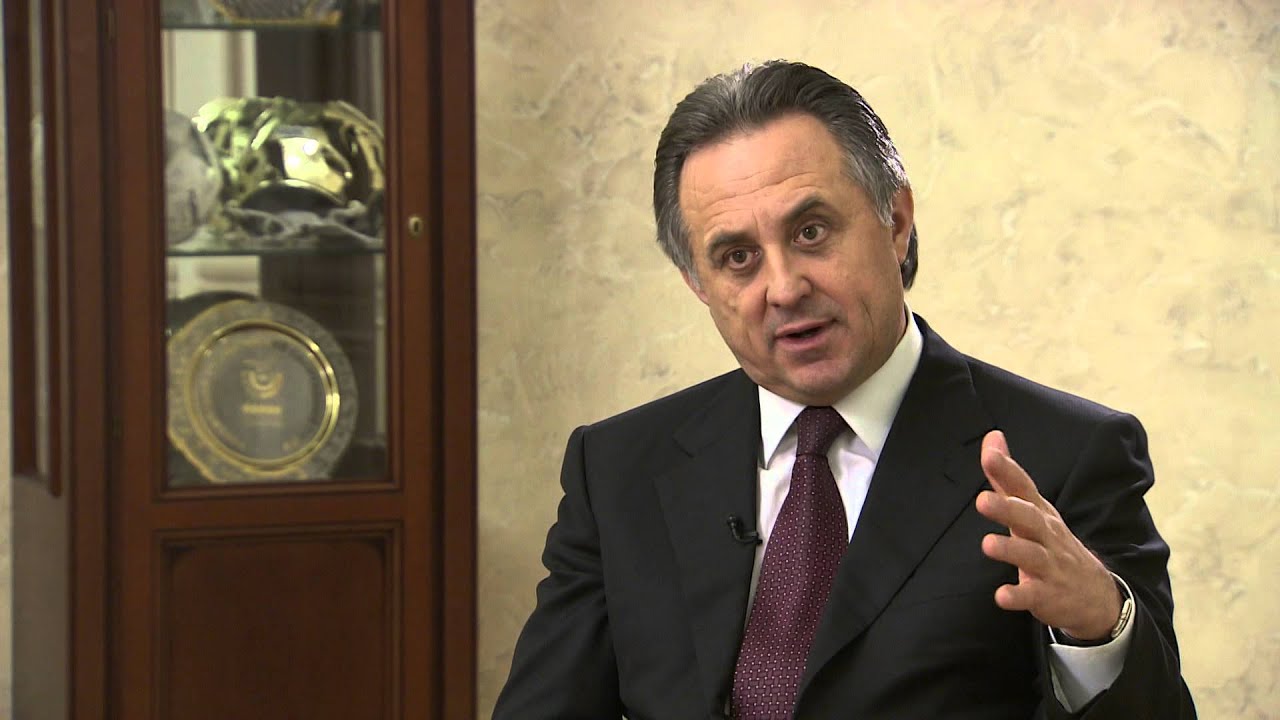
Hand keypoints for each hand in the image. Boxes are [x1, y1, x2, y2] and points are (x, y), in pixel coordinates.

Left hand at [975, 430, 1120, 640]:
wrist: (1096, 595)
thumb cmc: (1052, 543)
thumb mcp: (1033, 509)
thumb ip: (1007, 478)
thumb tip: (991, 437)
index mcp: (1040, 513)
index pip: (1024, 488)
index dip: (1008, 471)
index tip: (990, 455)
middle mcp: (1046, 536)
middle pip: (1029, 519)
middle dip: (1007, 509)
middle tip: (981, 500)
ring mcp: (1050, 566)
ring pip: (1031, 556)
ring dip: (1010, 550)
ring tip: (988, 544)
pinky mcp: (1047, 595)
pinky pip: (1033, 595)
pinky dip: (1018, 596)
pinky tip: (1001, 596)